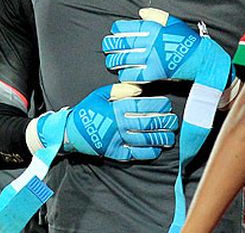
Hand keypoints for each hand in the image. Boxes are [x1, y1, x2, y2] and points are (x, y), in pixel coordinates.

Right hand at [33, 82, 177, 160]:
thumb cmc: (88, 110)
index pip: (140, 106)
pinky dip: (148, 152)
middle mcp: (117, 125)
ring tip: (170, 135)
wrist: (71, 131)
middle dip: (163, 122)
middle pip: (146, 124)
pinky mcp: (115, 153)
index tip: (166, 104)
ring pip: (144, 140)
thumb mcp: (100, 94)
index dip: (156, 105)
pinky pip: (135, 154)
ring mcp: (117, 141)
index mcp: (114, 109)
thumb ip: (120, 89)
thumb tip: (139, 89)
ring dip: (160, 138)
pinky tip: (156, 148)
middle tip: (173, 120)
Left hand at [102, 8, 232, 83]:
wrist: (202, 60)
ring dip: (114, 61)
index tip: (114, 33)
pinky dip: (125, 75)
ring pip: (124, 60)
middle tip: (108, 47)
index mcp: (153, 28)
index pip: (126, 28)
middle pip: (121, 43)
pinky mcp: (154, 73)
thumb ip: (156, 16)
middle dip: (110, 45)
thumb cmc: (188, 42)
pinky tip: (124, 74)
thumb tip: (141, 13)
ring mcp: (152, 58)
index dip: (116, 30)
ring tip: (112, 61)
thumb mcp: (174, 23)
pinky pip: (133, 75)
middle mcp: (150, 42)